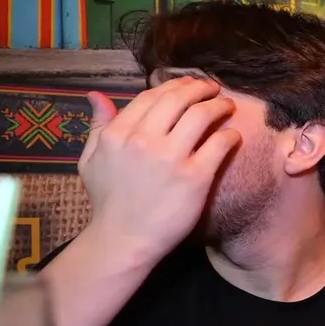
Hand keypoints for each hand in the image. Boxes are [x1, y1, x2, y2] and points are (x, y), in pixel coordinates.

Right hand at [78, 77, 241, 266]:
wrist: (125, 240)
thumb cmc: (108, 202)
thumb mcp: (91, 160)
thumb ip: (98, 126)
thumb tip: (97, 95)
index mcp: (118, 133)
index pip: (150, 96)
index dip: (173, 86)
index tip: (188, 86)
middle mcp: (143, 140)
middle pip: (178, 99)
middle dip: (199, 89)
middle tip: (213, 89)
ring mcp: (170, 158)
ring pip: (201, 115)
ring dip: (218, 105)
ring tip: (227, 106)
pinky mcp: (195, 177)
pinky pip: (219, 144)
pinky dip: (229, 135)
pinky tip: (233, 136)